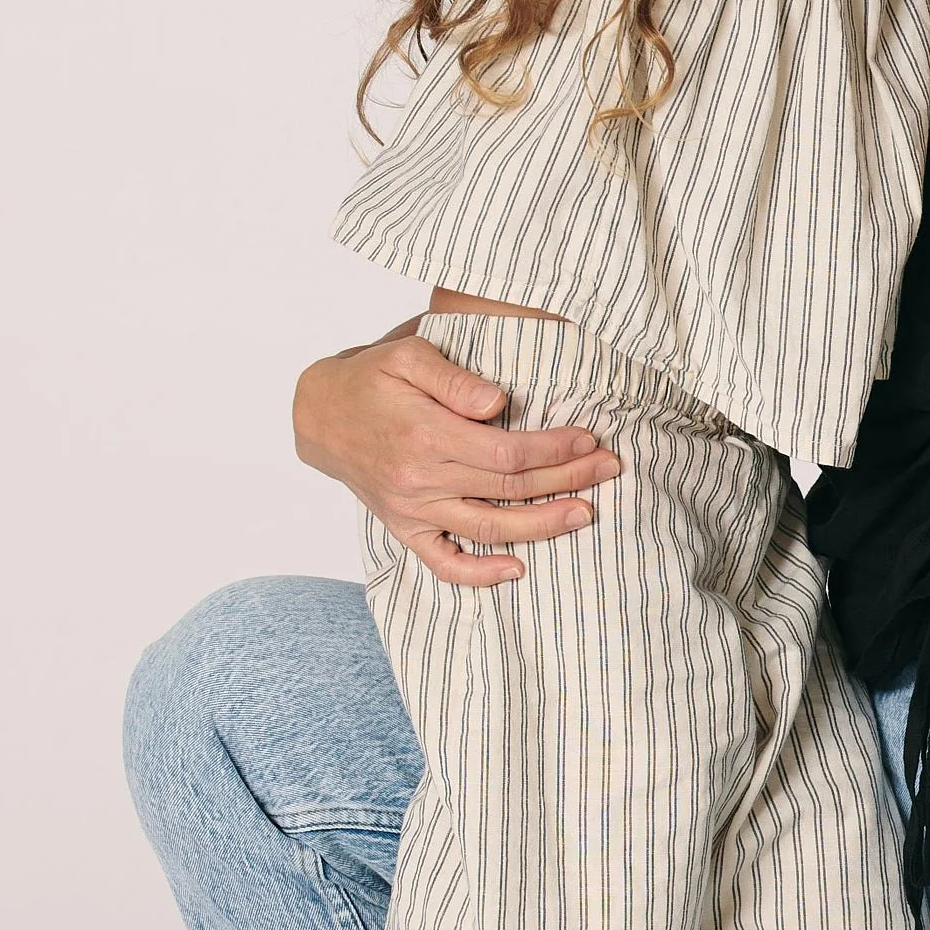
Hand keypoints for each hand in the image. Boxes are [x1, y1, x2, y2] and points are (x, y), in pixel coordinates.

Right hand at [293, 325, 621, 587]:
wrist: (320, 414)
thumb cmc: (372, 378)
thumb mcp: (409, 355)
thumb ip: (454, 379)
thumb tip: (499, 403)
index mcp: (426, 435)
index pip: (507, 453)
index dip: (555, 450)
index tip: (589, 438)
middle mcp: (420, 480)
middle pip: (509, 490)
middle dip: (567, 479)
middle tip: (609, 468)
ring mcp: (413, 511)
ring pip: (489, 529)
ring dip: (543, 526)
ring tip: (586, 513)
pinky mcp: (405, 529)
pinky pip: (444, 563)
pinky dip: (480, 574)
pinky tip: (518, 570)